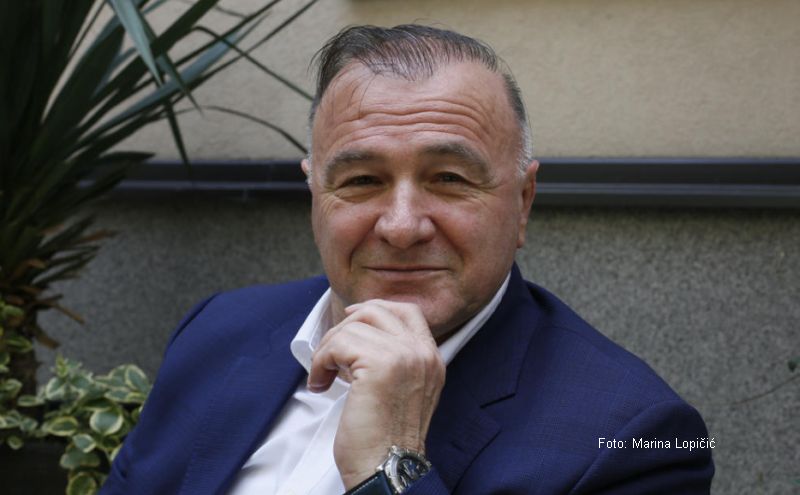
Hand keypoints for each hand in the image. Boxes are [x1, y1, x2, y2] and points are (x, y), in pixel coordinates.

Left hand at [308, 299, 445, 489]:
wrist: (387, 468)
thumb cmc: (385, 438)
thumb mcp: (403, 390)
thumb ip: (393, 360)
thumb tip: (358, 334)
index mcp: (430, 358)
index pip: (407, 311)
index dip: (374, 309)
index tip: (350, 319)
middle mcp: (422, 353)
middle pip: (377, 311)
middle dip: (345, 327)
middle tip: (329, 354)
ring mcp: (403, 357)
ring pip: (353, 327)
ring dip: (327, 349)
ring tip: (324, 375)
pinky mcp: (380, 365)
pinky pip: (338, 344)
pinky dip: (321, 361)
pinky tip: (320, 383)